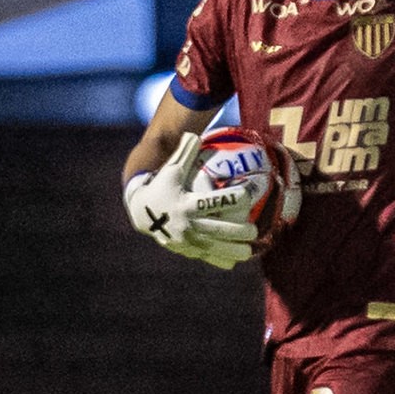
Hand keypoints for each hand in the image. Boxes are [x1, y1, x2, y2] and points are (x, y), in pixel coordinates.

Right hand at [123, 132, 258, 269]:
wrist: (140, 212)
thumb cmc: (161, 185)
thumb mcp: (172, 168)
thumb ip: (185, 152)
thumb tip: (194, 132)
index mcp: (187, 204)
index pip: (217, 201)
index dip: (236, 196)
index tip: (251, 193)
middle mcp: (187, 225)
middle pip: (219, 230)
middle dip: (240, 231)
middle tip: (255, 230)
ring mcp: (186, 241)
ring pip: (214, 248)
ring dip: (233, 250)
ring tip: (250, 250)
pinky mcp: (185, 250)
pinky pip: (205, 257)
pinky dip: (220, 259)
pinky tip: (234, 261)